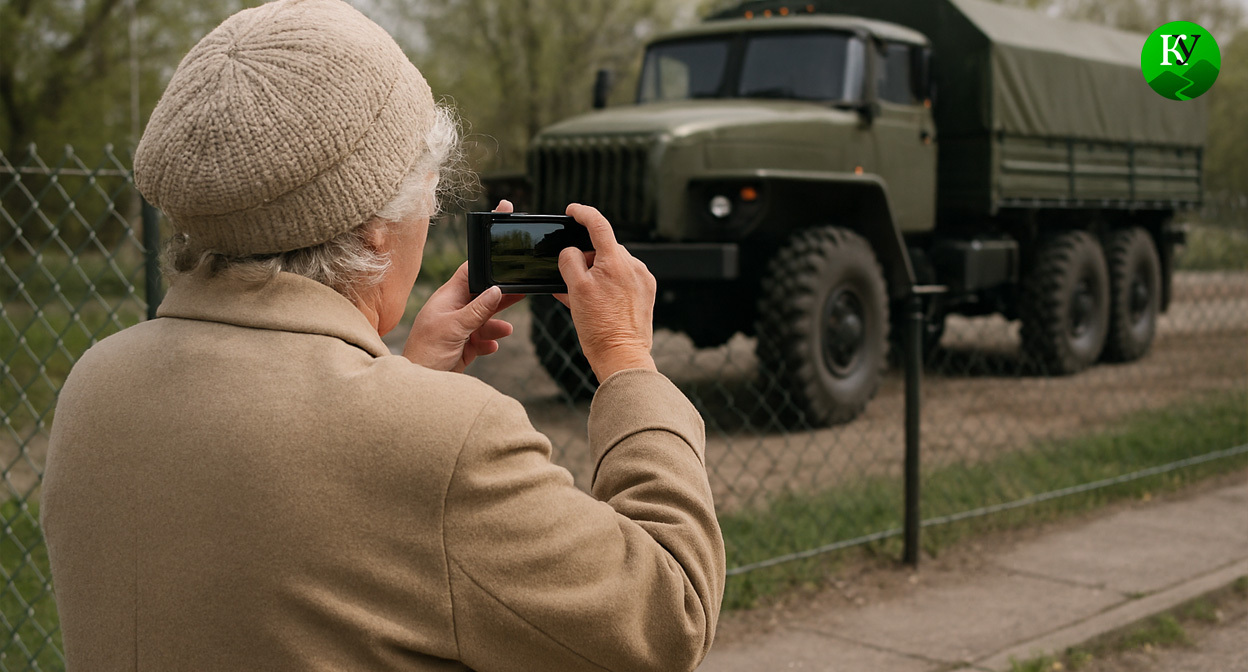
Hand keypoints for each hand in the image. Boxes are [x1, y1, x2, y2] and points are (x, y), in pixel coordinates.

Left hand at [404, 201, 524, 372]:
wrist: (419, 384)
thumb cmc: (426, 353)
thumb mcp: (453, 328)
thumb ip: (477, 310)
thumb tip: (496, 289)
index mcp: (448, 296)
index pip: (471, 268)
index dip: (486, 251)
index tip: (500, 232)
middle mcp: (454, 308)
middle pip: (484, 293)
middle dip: (503, 293)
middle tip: (524, 286)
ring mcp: (459, 327)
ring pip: (487, 318)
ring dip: (496, 324)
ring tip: (506, 329)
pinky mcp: (464, 345)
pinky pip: (484, 338)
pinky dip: (489, 341)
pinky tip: (489, 346)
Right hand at [557, 203, 657, 381]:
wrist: (622, 357)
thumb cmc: (599, 327)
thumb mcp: (575, 290)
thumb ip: (569, 262)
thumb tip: (570, 252)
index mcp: (616, 261)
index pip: (598, 224)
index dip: (583, 213)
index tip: (572, 211)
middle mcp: (634, 266)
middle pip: (604, 249)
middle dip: (586, 258)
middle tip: (570, 278)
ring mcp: (642, 280)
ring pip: (612, 265)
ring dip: (596, 273)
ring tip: (582, 297)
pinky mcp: (646, 293)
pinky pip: (622, 279)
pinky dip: (607, 284)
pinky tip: (595, 301)